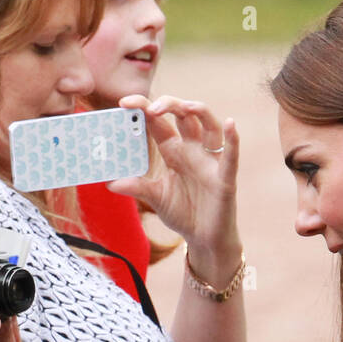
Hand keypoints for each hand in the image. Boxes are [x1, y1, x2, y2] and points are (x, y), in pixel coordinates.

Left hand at [108, 94, 240, 277]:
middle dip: (169, 105)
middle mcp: (192, 149)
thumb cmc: (183, 213)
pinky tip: (229, 123)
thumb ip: (137, 187)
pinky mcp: (224, 177)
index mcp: (173, 150)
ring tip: (186, 107)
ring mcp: (210, 161)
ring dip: (199, 111)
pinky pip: (231, 156)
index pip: (158, 121)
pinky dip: (233, 139)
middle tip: (152, 109)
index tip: (124, 102)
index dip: (143, 108)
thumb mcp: (155, 198)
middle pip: (184, 115)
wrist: (203, 239)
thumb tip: (110, 183)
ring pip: (209, 125)